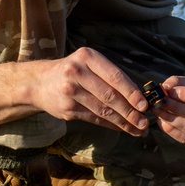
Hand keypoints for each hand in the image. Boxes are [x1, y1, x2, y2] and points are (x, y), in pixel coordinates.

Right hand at [34, 47, 149, 135]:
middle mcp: (77, 72)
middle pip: (110, 95)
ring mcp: (70, 91)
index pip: (115, 76)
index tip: (145, 105)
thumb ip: (111, 76)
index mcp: (87, 57)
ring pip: (103, 110)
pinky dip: (110, 125)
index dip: (132, 92)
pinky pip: (94, 118)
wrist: (39, 82)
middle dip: (130, 111)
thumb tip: (139, 96)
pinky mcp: (66, 108)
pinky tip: (122, 128)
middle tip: (144, 122)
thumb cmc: (74, 72)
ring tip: (138, 129)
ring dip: (123, 122)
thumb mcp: (89, 63)